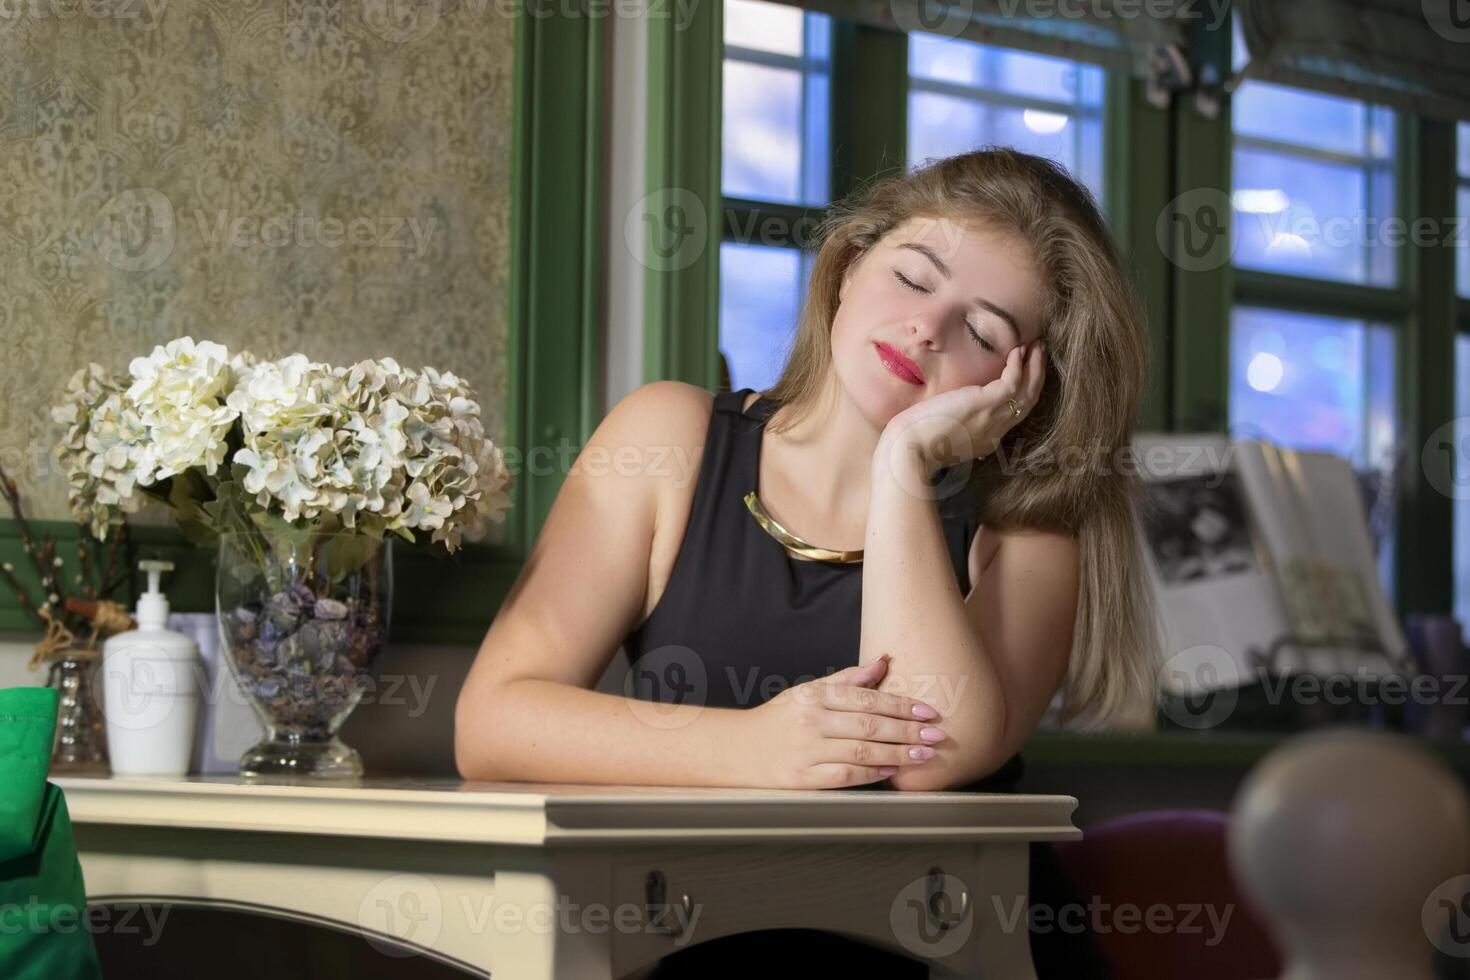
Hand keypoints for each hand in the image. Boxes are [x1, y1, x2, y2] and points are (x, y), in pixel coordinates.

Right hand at [741, 654, 947, 789]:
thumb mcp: (807, 692)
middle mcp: (811, 721)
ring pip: (861, 751)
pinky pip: (844, 775)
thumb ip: (847, 680)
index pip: (866, 699)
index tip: (928, 712)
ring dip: (898, 753)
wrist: (735, 750)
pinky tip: (891, 770)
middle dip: (908, 730)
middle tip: (936, 735)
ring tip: (923, 754)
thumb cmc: (777, 720)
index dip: (901, 705)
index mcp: (814, 696)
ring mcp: (806, 751)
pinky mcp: (802, 779)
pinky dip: (871, 773)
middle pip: (869, 725)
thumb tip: (884, 660)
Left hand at [876, 340, 1045, 477]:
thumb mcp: (943, 436)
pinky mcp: (985, 404)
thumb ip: (956, 428)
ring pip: (1027, 392)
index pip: (1015, 414)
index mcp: (987, 439)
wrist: (909, 448)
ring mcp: (993, 418)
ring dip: (1035, 367)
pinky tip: (1017, 351)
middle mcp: (996, 431)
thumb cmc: (916, 442)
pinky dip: (1018, 366)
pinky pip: (1012, 382)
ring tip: (1036, 346)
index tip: (1025, 370)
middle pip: (1027, 402)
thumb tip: (957, 415)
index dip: (1024, 391)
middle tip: (1039, 352)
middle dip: (1036, 375)